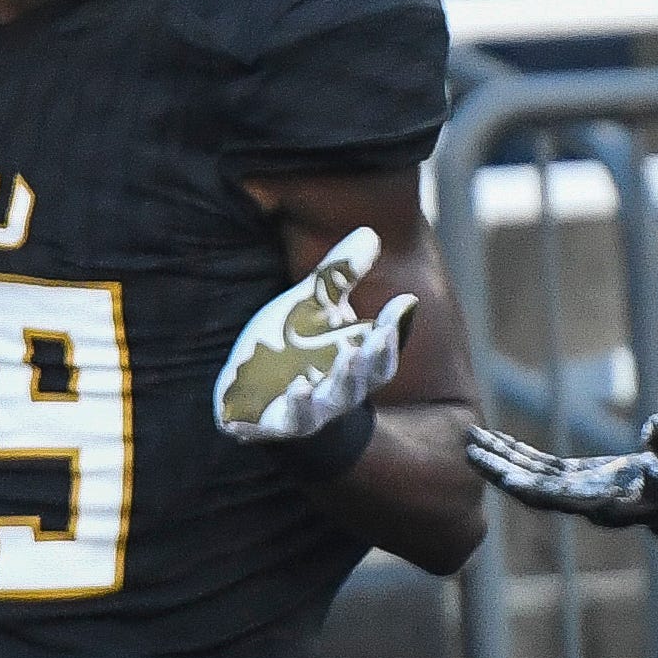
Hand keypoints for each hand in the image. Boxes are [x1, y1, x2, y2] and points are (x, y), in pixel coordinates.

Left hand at [215, 225, 417, 442]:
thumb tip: (370, 232)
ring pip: (320, 410)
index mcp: (352, 366)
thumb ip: (340, 275)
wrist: (255, 389)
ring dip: (323, 394)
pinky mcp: (269, 424)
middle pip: (355, 386)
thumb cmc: (294, 343)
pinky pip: (279, 425)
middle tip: (358, 348)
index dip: (393, 334)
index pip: (381, 356)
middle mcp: (334, 395)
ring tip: (319, 375)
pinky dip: (288, 411)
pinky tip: (292, 390)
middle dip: (359, 369)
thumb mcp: (315, 305)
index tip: (402, 302)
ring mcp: (303, 414)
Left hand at [467, 414, 657, 569]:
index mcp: (615, 502)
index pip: (560, 496)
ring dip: (506, 461)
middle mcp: (596, 501)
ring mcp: (594, 492)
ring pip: (539, 479)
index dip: (527, 484)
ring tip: (472, 439)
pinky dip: (526, 458)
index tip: (496, 473)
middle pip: (538, 488)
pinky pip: (553, 472)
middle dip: (502, 469)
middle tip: (466, 445)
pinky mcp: (598, 482)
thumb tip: (652, 426)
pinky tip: (503, 445)